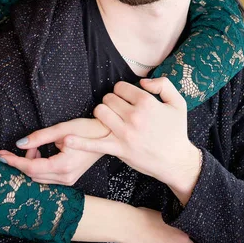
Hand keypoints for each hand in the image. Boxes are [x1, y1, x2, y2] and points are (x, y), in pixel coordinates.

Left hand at [0, 118, 108, 184]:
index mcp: (62, 166)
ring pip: (39, 177)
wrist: (107, 136)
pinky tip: (40, 153)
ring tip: (35, 146)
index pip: (30, 168)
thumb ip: (39, 137)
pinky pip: (47, 177)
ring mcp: (68, 180)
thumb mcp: (61, 129)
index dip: (13, 161)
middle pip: (33, 175)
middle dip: (21, 162)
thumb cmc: (86, 130)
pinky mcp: (69, 178)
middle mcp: (65, 178)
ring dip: (30, 163)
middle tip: (21, 146)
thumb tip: (19, 143)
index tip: (0, 154)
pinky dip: (39, 166)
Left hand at [64, 78, 201, 196]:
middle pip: (108, 98)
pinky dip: (79, 142)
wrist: (176, 161)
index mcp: (147, 102)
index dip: (122, 92)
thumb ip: (164, 85)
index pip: (121, 87)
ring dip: (102, 113)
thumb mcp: (178, 103)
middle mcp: (134, 116)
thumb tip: (144, 81)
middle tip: (118, 110)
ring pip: (100, 112)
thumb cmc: (176, 131)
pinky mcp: (118, 149)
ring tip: (110, 119)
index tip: (127, 99)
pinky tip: (65, 140)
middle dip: (111, 101)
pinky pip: (94, 144)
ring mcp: (125, 133)